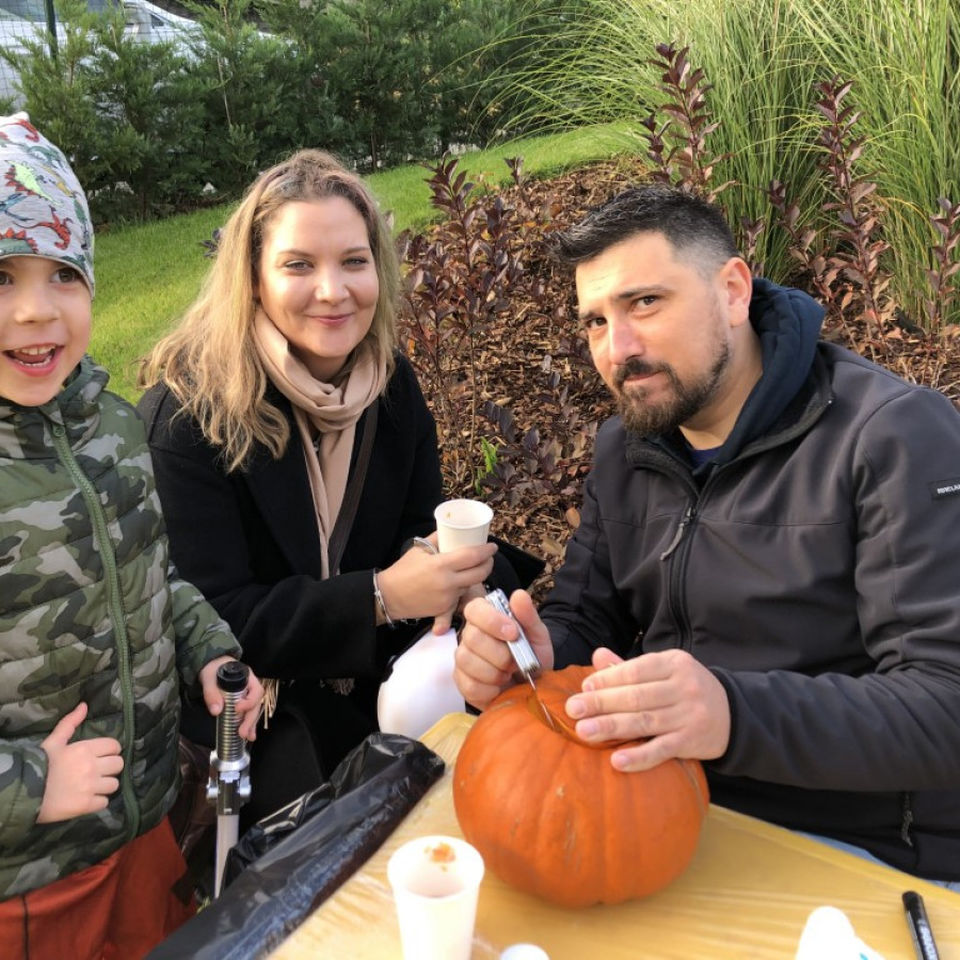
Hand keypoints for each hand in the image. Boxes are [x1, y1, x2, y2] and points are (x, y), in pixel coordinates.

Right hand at [38, 702, 123, 823]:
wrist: (23, 792)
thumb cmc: (39, 764)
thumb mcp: (53, 741)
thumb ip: (70, 723)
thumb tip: (84, 705)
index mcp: (85, 749)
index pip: (115, 746)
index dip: (111, 750)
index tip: (103, 756)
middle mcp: (92, 767)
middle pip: (119, 764)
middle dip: (111, 767)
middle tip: (99, 771)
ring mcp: (90, 787)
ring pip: (114, 784)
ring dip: (106, 785)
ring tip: (94, 786)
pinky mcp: (86, 806)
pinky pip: (104, 802)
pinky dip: (98, 802)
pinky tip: (88, 799)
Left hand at [199, 656, 264, 741]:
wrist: (211, 665)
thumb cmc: (213, 668)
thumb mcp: (209, 678)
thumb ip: (212, 693)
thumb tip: (216, 711)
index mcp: (247, 677)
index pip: (256, 690)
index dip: (249, 702)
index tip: (237, 709)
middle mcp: (250, 687)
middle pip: (256, 704)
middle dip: (250, 719)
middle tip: (243, 733)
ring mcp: (247, 695)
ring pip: (253, 710)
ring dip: (251, 724)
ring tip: (248, 737)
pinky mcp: (241, 702)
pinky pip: (247, 713)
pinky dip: (247, 723)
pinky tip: (247, 734)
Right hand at [377, 535, 496, 624]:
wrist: (389, 596)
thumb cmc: (403, 570)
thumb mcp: (419, 549)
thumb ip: (437, 539)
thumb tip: (452, 530)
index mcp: (441, 564)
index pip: (472, 556)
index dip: (487, 551)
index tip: (493, 546)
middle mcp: (448, 582)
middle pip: (480, 573)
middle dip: (488, 564)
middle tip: (488, 558)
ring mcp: (447, 598)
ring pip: (471, 585)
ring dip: (475, 576)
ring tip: (473, 568)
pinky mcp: (444, 609)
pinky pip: (460, 597)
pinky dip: (461, 589)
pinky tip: (458, 582)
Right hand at [453, 589, 553, 708]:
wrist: (534, 684)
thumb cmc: (532, 655)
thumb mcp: (537, 635)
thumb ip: (528, 616)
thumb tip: (519, 595)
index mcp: (486, 618)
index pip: (474, 609)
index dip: (492, 620)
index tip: (513, 633)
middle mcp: (470, 635)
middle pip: (472, 637)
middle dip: (500, 653)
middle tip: (516, 661)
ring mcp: (463, 659)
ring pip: (467, 661)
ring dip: (495, 672)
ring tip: (508, 674)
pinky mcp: (462, 683)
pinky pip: (469, 685)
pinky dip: (489, 689)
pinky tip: (499, 687)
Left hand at [564, 647, 730, 770]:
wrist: (732, 714)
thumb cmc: (686, 689)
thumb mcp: (664, 670)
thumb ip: (630, 667)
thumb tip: (597, 655)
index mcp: (674, 663)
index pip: (636, 670)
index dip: (608, 679)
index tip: (584, 687)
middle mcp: (684, 687)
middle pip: (637, 696)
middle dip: (602, 703)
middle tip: (573, 710)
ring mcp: (690, 715)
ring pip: (645, 722)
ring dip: (612, 728)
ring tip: (585, 732)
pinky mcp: (692, 742)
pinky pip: (662, 750)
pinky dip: (639, 756)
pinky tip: (617, 760)